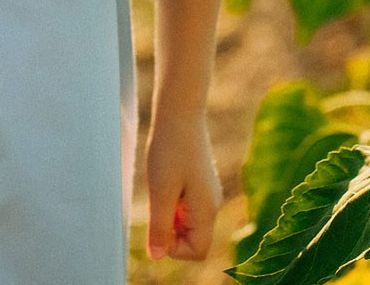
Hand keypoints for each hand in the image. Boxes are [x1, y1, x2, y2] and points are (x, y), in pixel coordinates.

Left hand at [144, 110, 220, 260]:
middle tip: (158, 204)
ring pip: (188, 224)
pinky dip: (173, 204)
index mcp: (207, 209)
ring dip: (170, 216)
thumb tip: (157, 256)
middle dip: (171, 232)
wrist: (179, 113)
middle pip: (193, 240)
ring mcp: (207, 194)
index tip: (158, 224)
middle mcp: (212, 205)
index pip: (197, 252)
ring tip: (161, 189)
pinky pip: (186, 208)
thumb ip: (160, 227)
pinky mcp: (200, 184)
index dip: (174, 249)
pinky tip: (165, 181)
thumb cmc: (170, 149)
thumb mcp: (160, 192)